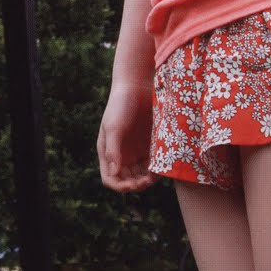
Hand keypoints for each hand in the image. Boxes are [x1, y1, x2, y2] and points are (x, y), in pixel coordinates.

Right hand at [97, 78, 158, 192]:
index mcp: (108, 152)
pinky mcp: (150, 145)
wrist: (138, 85)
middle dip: (136, 185)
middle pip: (127, 180)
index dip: (120, 186)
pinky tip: (162, 167)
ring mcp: (136, 150)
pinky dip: (157, 169)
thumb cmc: (121, 104)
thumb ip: (113, 150)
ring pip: (141, 175)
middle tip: (146, 181)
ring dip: (147, 180)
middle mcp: (122, 154)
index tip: (132, 185)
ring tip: (155, 176)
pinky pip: (154, 164)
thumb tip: (114, 173)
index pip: (110, 178)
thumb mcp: (114, 127)